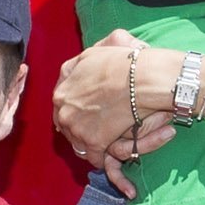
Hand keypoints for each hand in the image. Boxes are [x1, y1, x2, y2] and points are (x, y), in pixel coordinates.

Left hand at [53, 32, 179, 159]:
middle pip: (66, 122)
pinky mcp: (92, 141)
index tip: (85, 111)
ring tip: (105, 142)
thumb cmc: (127, 60)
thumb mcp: (101, 47)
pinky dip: (102, 158)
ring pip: (78, 140)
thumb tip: (84, 61)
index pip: (62, 100)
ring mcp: (76, 124)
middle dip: (79, 126)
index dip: (75, 106)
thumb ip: (88, 57)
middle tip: (96, 128)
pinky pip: (93, 156)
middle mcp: (63, 104)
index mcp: (64, 82)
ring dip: (89, 142)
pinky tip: (110, 155)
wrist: (142, 78)